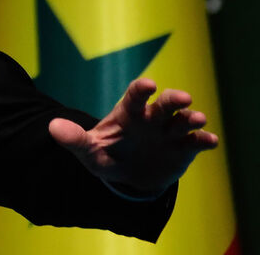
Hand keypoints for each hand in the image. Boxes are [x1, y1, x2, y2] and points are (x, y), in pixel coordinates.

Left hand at [49, 77, 218, 196]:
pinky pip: (197, 142)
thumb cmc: (106, 155)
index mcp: (128, 113)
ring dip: (192, 119)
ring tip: (197, 120)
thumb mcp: (89, 151)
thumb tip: (53, 126)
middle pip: (165, 103)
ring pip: (184, 121)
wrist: (127, 177)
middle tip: (184, 98)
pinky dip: (204, 140)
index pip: (135, 96)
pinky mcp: (184, 150)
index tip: (148, 85)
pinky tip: (209, 140)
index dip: (141, 89)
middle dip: (174, 99)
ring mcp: (169, 133)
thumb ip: (74, 139)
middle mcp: (152, 119)